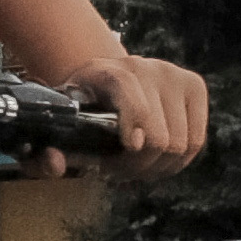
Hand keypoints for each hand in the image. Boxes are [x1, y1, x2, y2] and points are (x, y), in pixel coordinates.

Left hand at [46, 45, 208, 176]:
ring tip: (140, 167)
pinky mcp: (194, 86)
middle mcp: (145, 67)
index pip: (130, 97)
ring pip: (181, 144)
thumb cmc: (82, 108)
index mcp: (106, 71)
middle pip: (159, 136)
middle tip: (122, 173)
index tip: (127, 149)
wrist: (107, 77)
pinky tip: (160, 161)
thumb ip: (44, 153)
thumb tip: (54, 164)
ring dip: (160, 167)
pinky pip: (197, 140)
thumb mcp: (59, 126)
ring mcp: (173, 75)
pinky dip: (179, 161)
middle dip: (140, 166)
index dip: (132, 127)